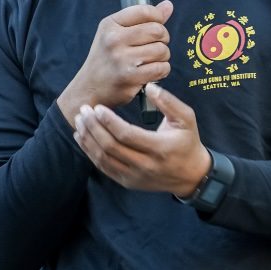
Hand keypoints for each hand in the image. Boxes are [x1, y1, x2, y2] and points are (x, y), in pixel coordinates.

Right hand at [59, 1, 173, 122]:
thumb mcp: (117, 33)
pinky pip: (161, 68)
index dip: (158, 18)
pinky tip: (151, 71)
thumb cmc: (107, 58)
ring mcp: (121, 59)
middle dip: (163, 39)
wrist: (90, 87)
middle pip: (158, 31)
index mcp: (110, 24)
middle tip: (155, 46)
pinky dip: (162, 70)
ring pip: (162, 50)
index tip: (156, 27)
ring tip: (151, 60)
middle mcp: (114, 39)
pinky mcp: (130, 77)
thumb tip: (168, 5)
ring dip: (163, 57)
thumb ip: (143, 19)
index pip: (145, 11)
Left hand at [73, 83, 211, 197]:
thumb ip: (169, 101)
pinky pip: (104, 168)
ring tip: (80, 122)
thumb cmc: (187, 142)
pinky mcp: (128, 182)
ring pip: (104, 159)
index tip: (98, 108)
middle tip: (84, 111)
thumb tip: (150, 87)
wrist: (190, 175)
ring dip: (88, 139)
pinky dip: (90, 153)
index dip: (109, 121)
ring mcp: (135, 176)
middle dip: (93, 127)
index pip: (127, 134)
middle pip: (111, 147)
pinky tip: (83, 138)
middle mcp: (146, 165)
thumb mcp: (186, 118)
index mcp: (160, 148)